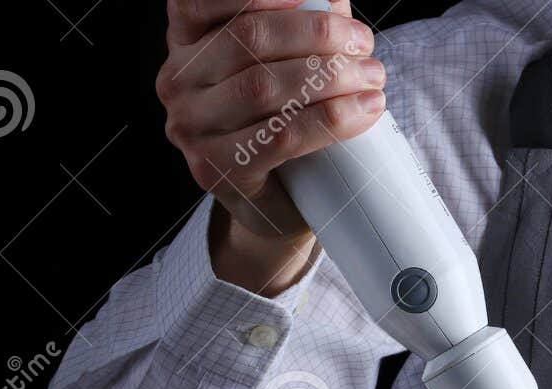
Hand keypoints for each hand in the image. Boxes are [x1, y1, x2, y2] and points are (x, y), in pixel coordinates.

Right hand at [158, 0, 384, 292]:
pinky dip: (329, 120)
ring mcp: (192, 129)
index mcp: (186, 42)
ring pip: (264, 88)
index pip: (200, 1)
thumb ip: (300, 28)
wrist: (276, 205)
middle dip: (315, 33)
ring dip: (330, 77)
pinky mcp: (219, 171)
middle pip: (248, 38)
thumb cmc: (283, 122)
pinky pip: (280, 137)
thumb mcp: (285, 67)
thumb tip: (335, 0)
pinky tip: (364, 111)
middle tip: (363, 42)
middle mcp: (178, 80)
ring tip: (373, 78)